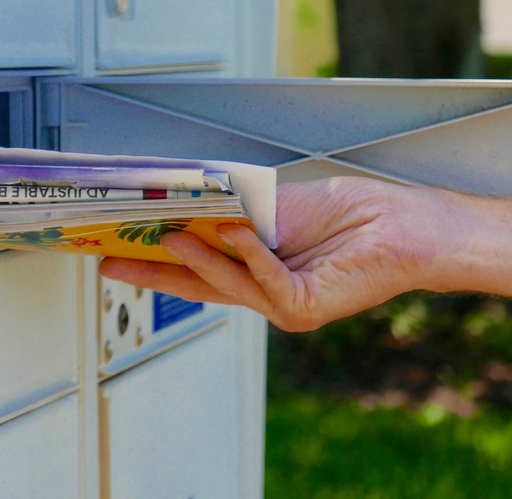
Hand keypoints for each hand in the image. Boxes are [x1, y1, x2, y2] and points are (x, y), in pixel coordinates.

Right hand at [99, 177, 446, 330]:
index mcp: (254, 268)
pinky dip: (250, 254)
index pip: (194, 268)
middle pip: (197, 284)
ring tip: (166, 235)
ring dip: (196, 258)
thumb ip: (231, 214)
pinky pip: (268, 281)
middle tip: (110, 261)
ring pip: (228, 284)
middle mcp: (265, 292)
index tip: (117, 250)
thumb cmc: (347, 212)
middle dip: (152, 273)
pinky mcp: (305, 307)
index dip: (154, 262)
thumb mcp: (274, 207)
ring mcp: (283, 304)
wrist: (401, 225)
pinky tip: (236, 233)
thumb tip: (183, 205)